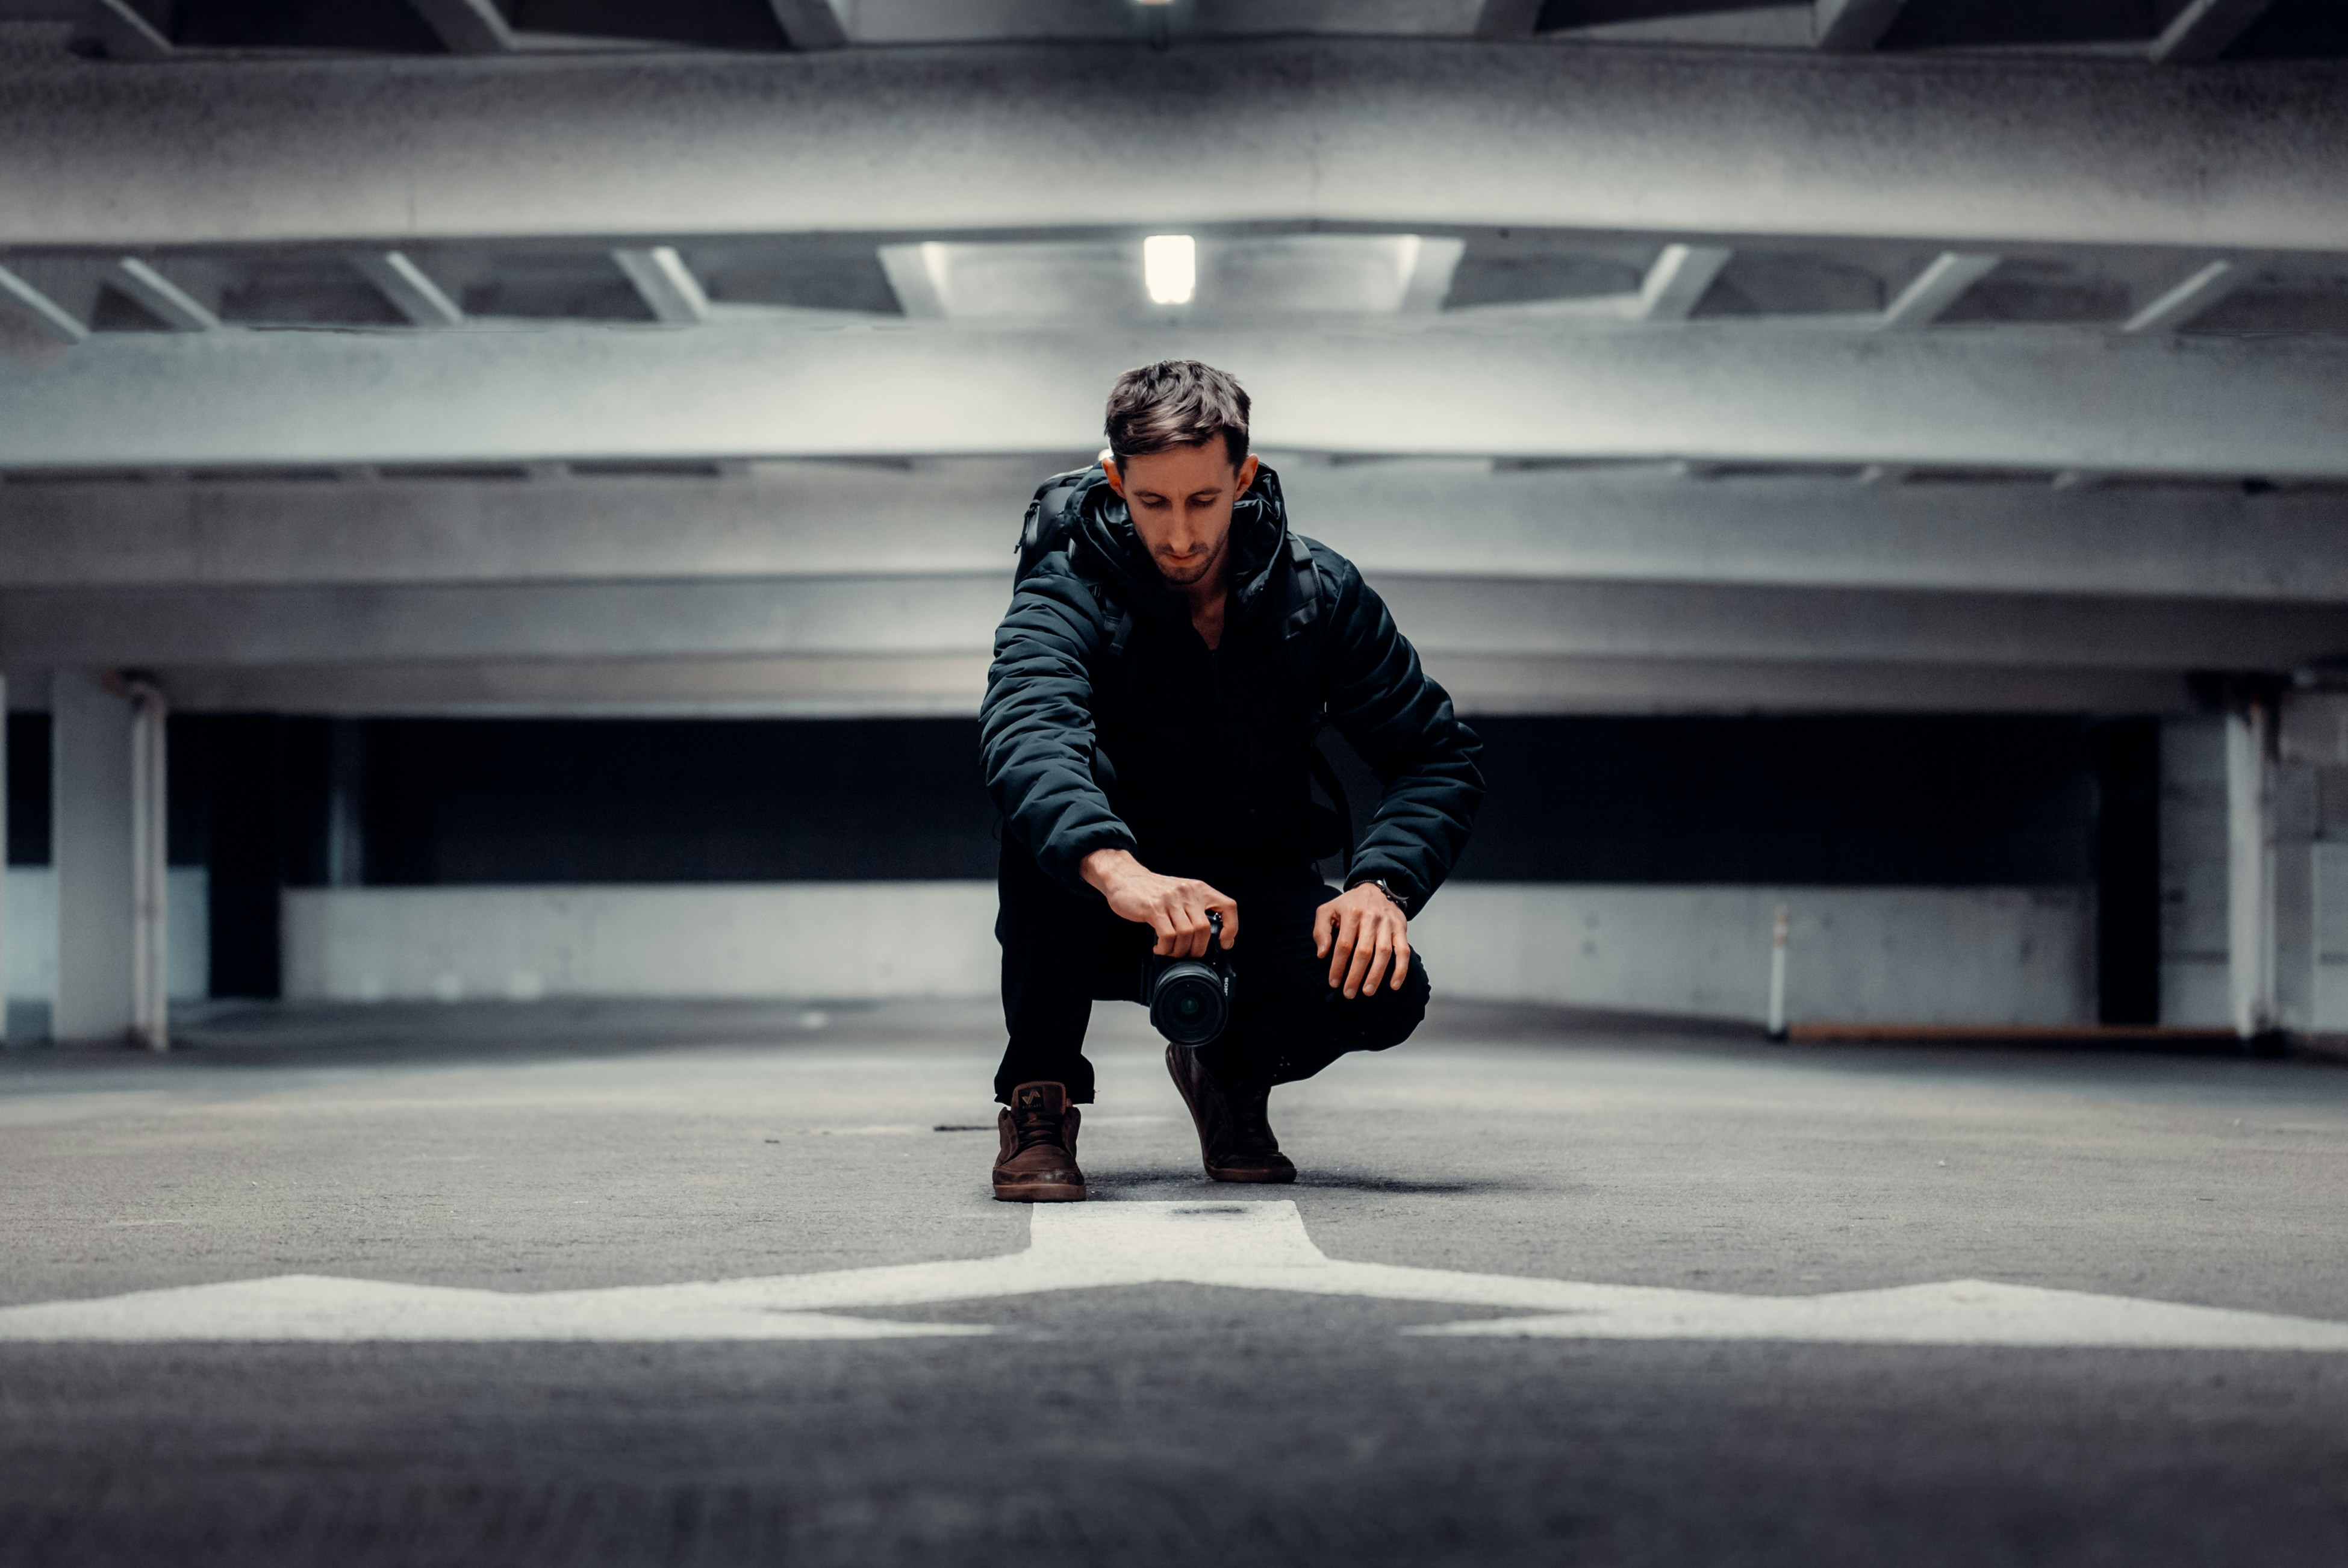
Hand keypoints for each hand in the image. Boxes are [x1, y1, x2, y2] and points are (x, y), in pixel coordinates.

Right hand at [1080, 848, 1237, 957]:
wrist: (1124, 877)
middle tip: (1187, 954)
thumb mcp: (1180, 892)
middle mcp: (1188, 892)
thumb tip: (1204, 937)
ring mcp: (1171, 900)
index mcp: (1199, 889)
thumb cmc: (1152, 890)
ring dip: (1179, 950)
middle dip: (1197, 949)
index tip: (1225, 942)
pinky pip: (1168, 935)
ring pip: (1187, 934)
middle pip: (1204, 929)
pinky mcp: (1154, 908)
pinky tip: (1160, 947)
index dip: (1231, 927)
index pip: (1227, 906)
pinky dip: (1165, 948)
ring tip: (1171, 951)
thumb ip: (1193, 908)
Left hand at [1316, 883, 1409, 998]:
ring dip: (1376, 975)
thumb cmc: (1349, 905)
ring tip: (1367, 991)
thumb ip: (1321, 931)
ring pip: (1383, 953)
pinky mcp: (1400, 930)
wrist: (1376, 889)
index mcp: (1351, 913)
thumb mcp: (1328, 911)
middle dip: (1355, 975)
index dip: (1338, 965)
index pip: (1344, 944)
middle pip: (1363, 952)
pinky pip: (1403, 951)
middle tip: (1349, 993)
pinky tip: (1394, 985)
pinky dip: (1400, 970)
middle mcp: (1371, 919)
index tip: (1334, 982)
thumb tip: (1322, 954)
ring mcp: (1387, 925)